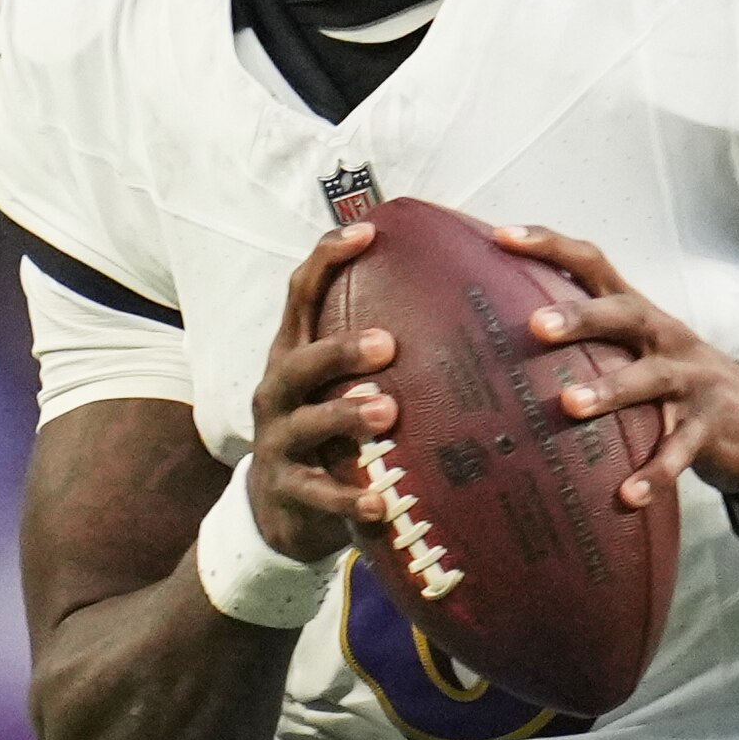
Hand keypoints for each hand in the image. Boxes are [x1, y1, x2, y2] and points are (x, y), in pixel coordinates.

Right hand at [241, 217, 395, 564]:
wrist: (281, 508)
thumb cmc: (328, 432)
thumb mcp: (340, 385)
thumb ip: (376, 353)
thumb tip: (460, 304)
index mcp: (294, 354)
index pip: (301, 294)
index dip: (327, 259)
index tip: (368, 231)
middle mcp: (278, 391)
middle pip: (301, 362)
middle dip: (340, 350)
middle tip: (388, 344)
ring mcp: (278, 441)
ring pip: (306, 423)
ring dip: (345, 416)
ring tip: (386, 411)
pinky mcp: (287, 491)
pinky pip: (317, 495)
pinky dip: (348, 500)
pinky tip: (380, 503)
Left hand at [502, 224, 738, 508]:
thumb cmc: (668, 380)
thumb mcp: (632, 349)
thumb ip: (582, 341)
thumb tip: (490, 348)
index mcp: (637, 313)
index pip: (592, 265)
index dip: (550, 245)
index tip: (501, 237)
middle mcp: (663, 337)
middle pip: (624, 314)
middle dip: (581, 316)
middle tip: (535, 326)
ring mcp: (689, 381)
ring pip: (650, 379)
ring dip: (611, 390)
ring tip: (571, 406)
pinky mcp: (708, 428)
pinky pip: (679, 451)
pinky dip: (654, 473)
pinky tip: (626, 496)